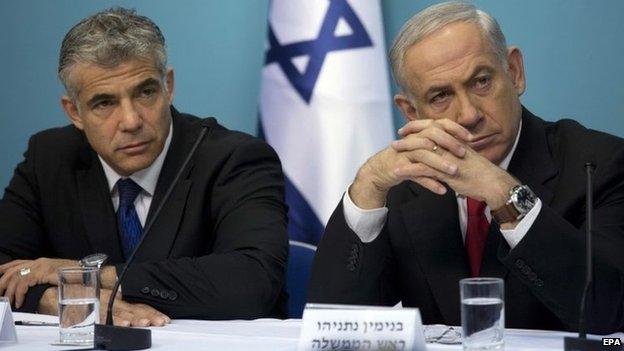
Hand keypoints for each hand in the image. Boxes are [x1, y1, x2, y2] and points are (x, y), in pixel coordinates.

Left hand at [0, 258, 76, 307]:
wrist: (87, 273)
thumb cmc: (75, 276)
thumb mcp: (56, 275)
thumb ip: (44, 277)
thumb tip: (33, 286)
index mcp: (41, 262)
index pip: (18, 262)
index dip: (5, 268)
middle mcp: (39, 262)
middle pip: (13, 270)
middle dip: (3, 282)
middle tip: (0, 295)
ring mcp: (41, 266)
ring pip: (16, 277)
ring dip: (10, 291)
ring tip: (9, 302)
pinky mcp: (43, 273)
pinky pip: (24, 283)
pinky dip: (19, 293)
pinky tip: (20, 301)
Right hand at [39, 287, 169, 326]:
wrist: (47, 291)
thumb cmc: (74, 296)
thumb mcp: (98, 301)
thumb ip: (114, 309)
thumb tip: (133, 318)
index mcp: (113, 298)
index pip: (135, 305)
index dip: (150, 311)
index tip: (162, 318)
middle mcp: (106, 299)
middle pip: (130, 308)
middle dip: (144, 316)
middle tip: (157, 322)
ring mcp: (95, 304)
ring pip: (116, 312)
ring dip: (130, 318)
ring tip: (141, 323)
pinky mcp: (83, 310)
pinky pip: (98, 316)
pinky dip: (109, 320)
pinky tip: (119, 324)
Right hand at [350, 119, 471, 208]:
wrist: (381, 170)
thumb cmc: (406, 159)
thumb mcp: (422, 150)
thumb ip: (439, 147)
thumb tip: (463, 147)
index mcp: (420, 133)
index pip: (439, 124)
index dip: (455, 129)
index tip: (470, 138)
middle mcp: (412, 140)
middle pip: (431, 136)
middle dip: (449, 143)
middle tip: (463, 153)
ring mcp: (404, 154)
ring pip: (424, 155)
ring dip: (440, 163)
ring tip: (454, 172)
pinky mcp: (399, 168)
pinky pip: (416, 175)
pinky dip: (429, 183)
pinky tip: (442, 190)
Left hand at [393, 132, 518, 209]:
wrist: (493, 184)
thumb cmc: (481, 173)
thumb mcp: (466, 157)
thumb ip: (454, 152)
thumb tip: (443, 151)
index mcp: (456, 140)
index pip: (434, 126)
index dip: (418, 125)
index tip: (407, 128)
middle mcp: (451, 146)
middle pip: (425, 134)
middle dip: (409, 135)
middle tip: (396, 139)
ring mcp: (448, 158)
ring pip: (422, 150)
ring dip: (405, 150)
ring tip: (392, 151)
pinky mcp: (445, 173)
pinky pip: (423, 169)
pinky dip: (408, 169)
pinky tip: (398, 171)